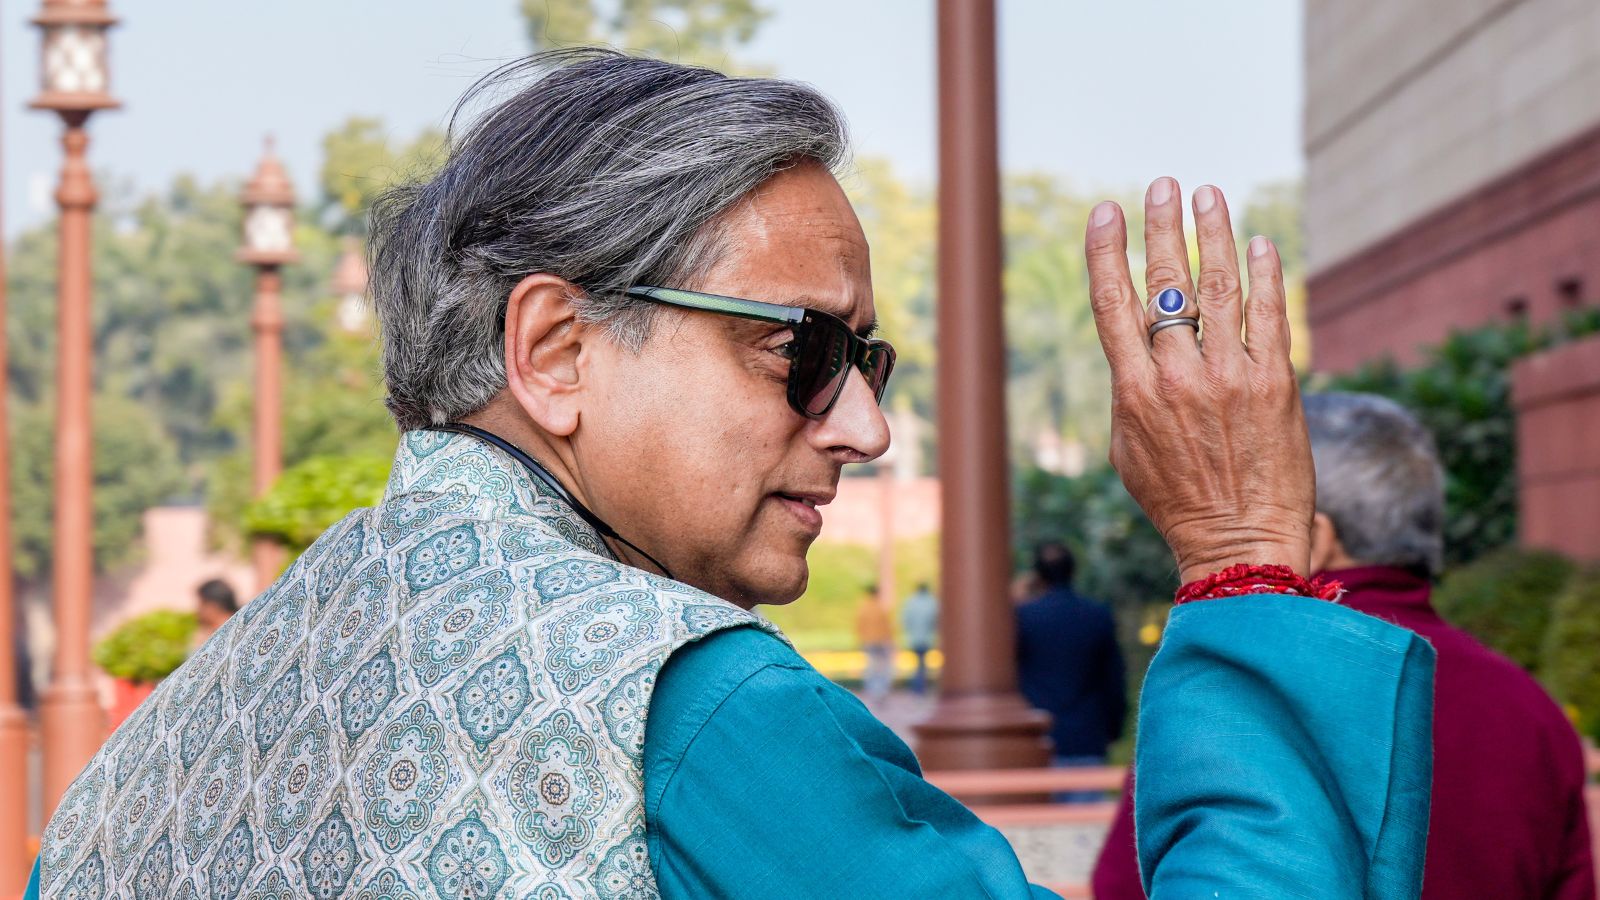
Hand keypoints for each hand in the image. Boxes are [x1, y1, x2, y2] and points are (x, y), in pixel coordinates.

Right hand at [1083, 178, 1313, 584]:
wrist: (1240, 543)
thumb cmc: (1177, 502)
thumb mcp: (1128, 450)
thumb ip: (1128, 392)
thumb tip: (1133, 350)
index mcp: (1134, 392)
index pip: (1114, 304)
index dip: (1107, 252)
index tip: (1106, 212)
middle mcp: (1179, 377)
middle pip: (1166, 284)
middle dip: (1162, 227)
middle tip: (1162, 185)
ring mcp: (1231, 377)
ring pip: (1219, 289)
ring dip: (1214, 234)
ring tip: (1209, 195)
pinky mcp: (1277, 384)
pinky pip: (1271, 316)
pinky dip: (1265, 275)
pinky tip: (1260, 244)